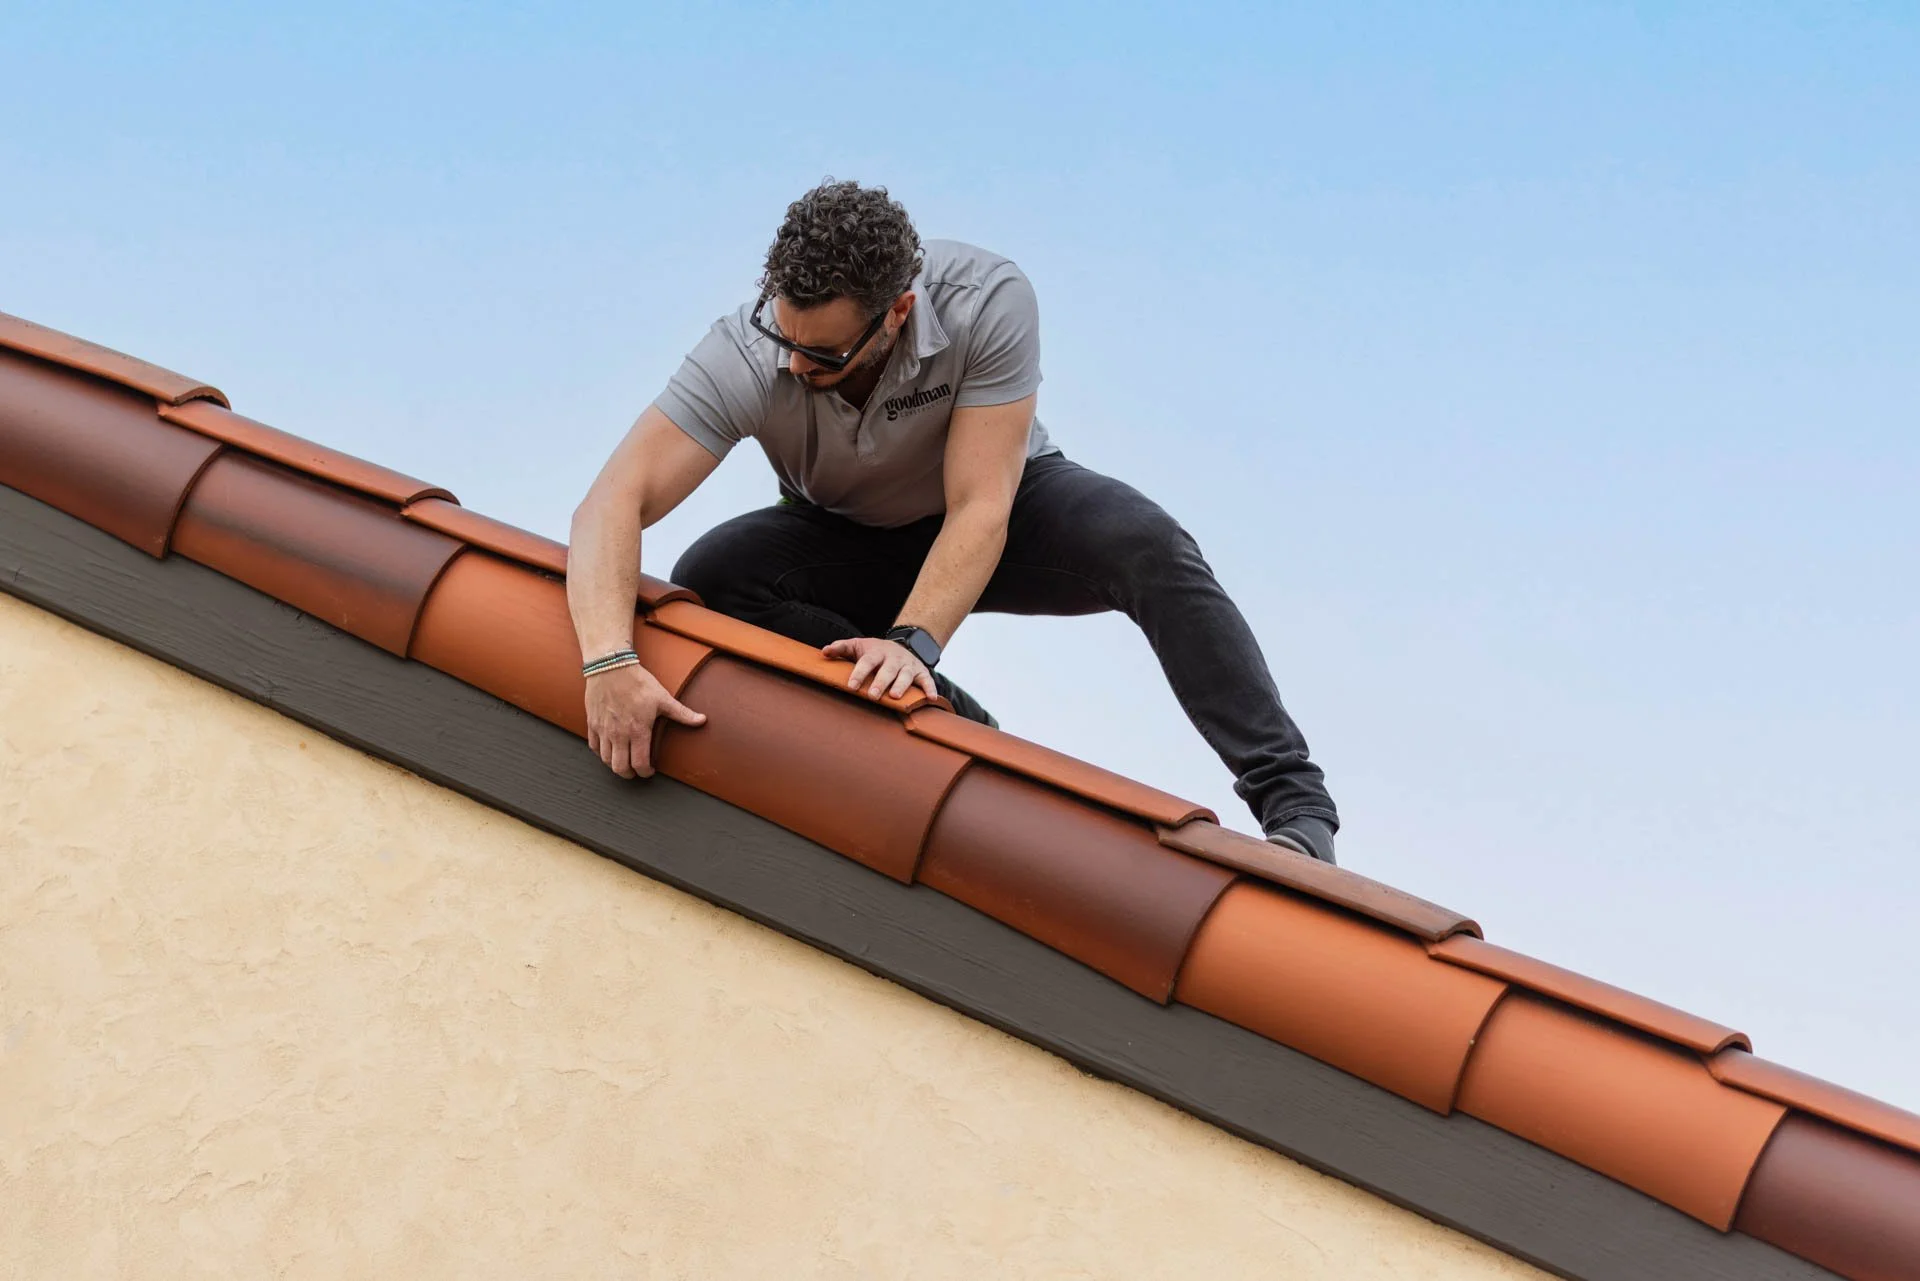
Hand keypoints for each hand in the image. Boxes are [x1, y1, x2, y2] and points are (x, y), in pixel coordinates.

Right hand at [584, 662, 706, 777]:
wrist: (611, 667)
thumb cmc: (637, 682)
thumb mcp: (663, 698)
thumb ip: (682, 713)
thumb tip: (702, 720)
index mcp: (637, 731)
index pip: (639, 764)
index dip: (645, 772)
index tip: (649, 770)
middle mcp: (618, 734)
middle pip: (620, 768)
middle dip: (629, 774)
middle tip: (636, 770)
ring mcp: (603, 730)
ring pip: (605, 760)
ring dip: (615, 764)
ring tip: (623, 760)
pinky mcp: (592, 723)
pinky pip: (593, 746)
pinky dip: (601, 752)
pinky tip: (609, 748)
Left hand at [822, 636, 937, 702]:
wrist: (902, 645)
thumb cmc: (874, 652)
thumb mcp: (857, 646)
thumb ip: (841, 648)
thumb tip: (824, 652)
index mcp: (877, 651)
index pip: (867, 661)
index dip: (859, 673)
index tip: (851, 686)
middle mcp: (894, 657)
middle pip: (888, 669)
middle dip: (880, 682)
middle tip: (872, 695)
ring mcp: (908, 665)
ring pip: (906, 675)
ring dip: (901, 686)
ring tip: (895, 697)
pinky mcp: (921, 672)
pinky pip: (927, 680)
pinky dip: (930, 689)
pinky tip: (930, 699)